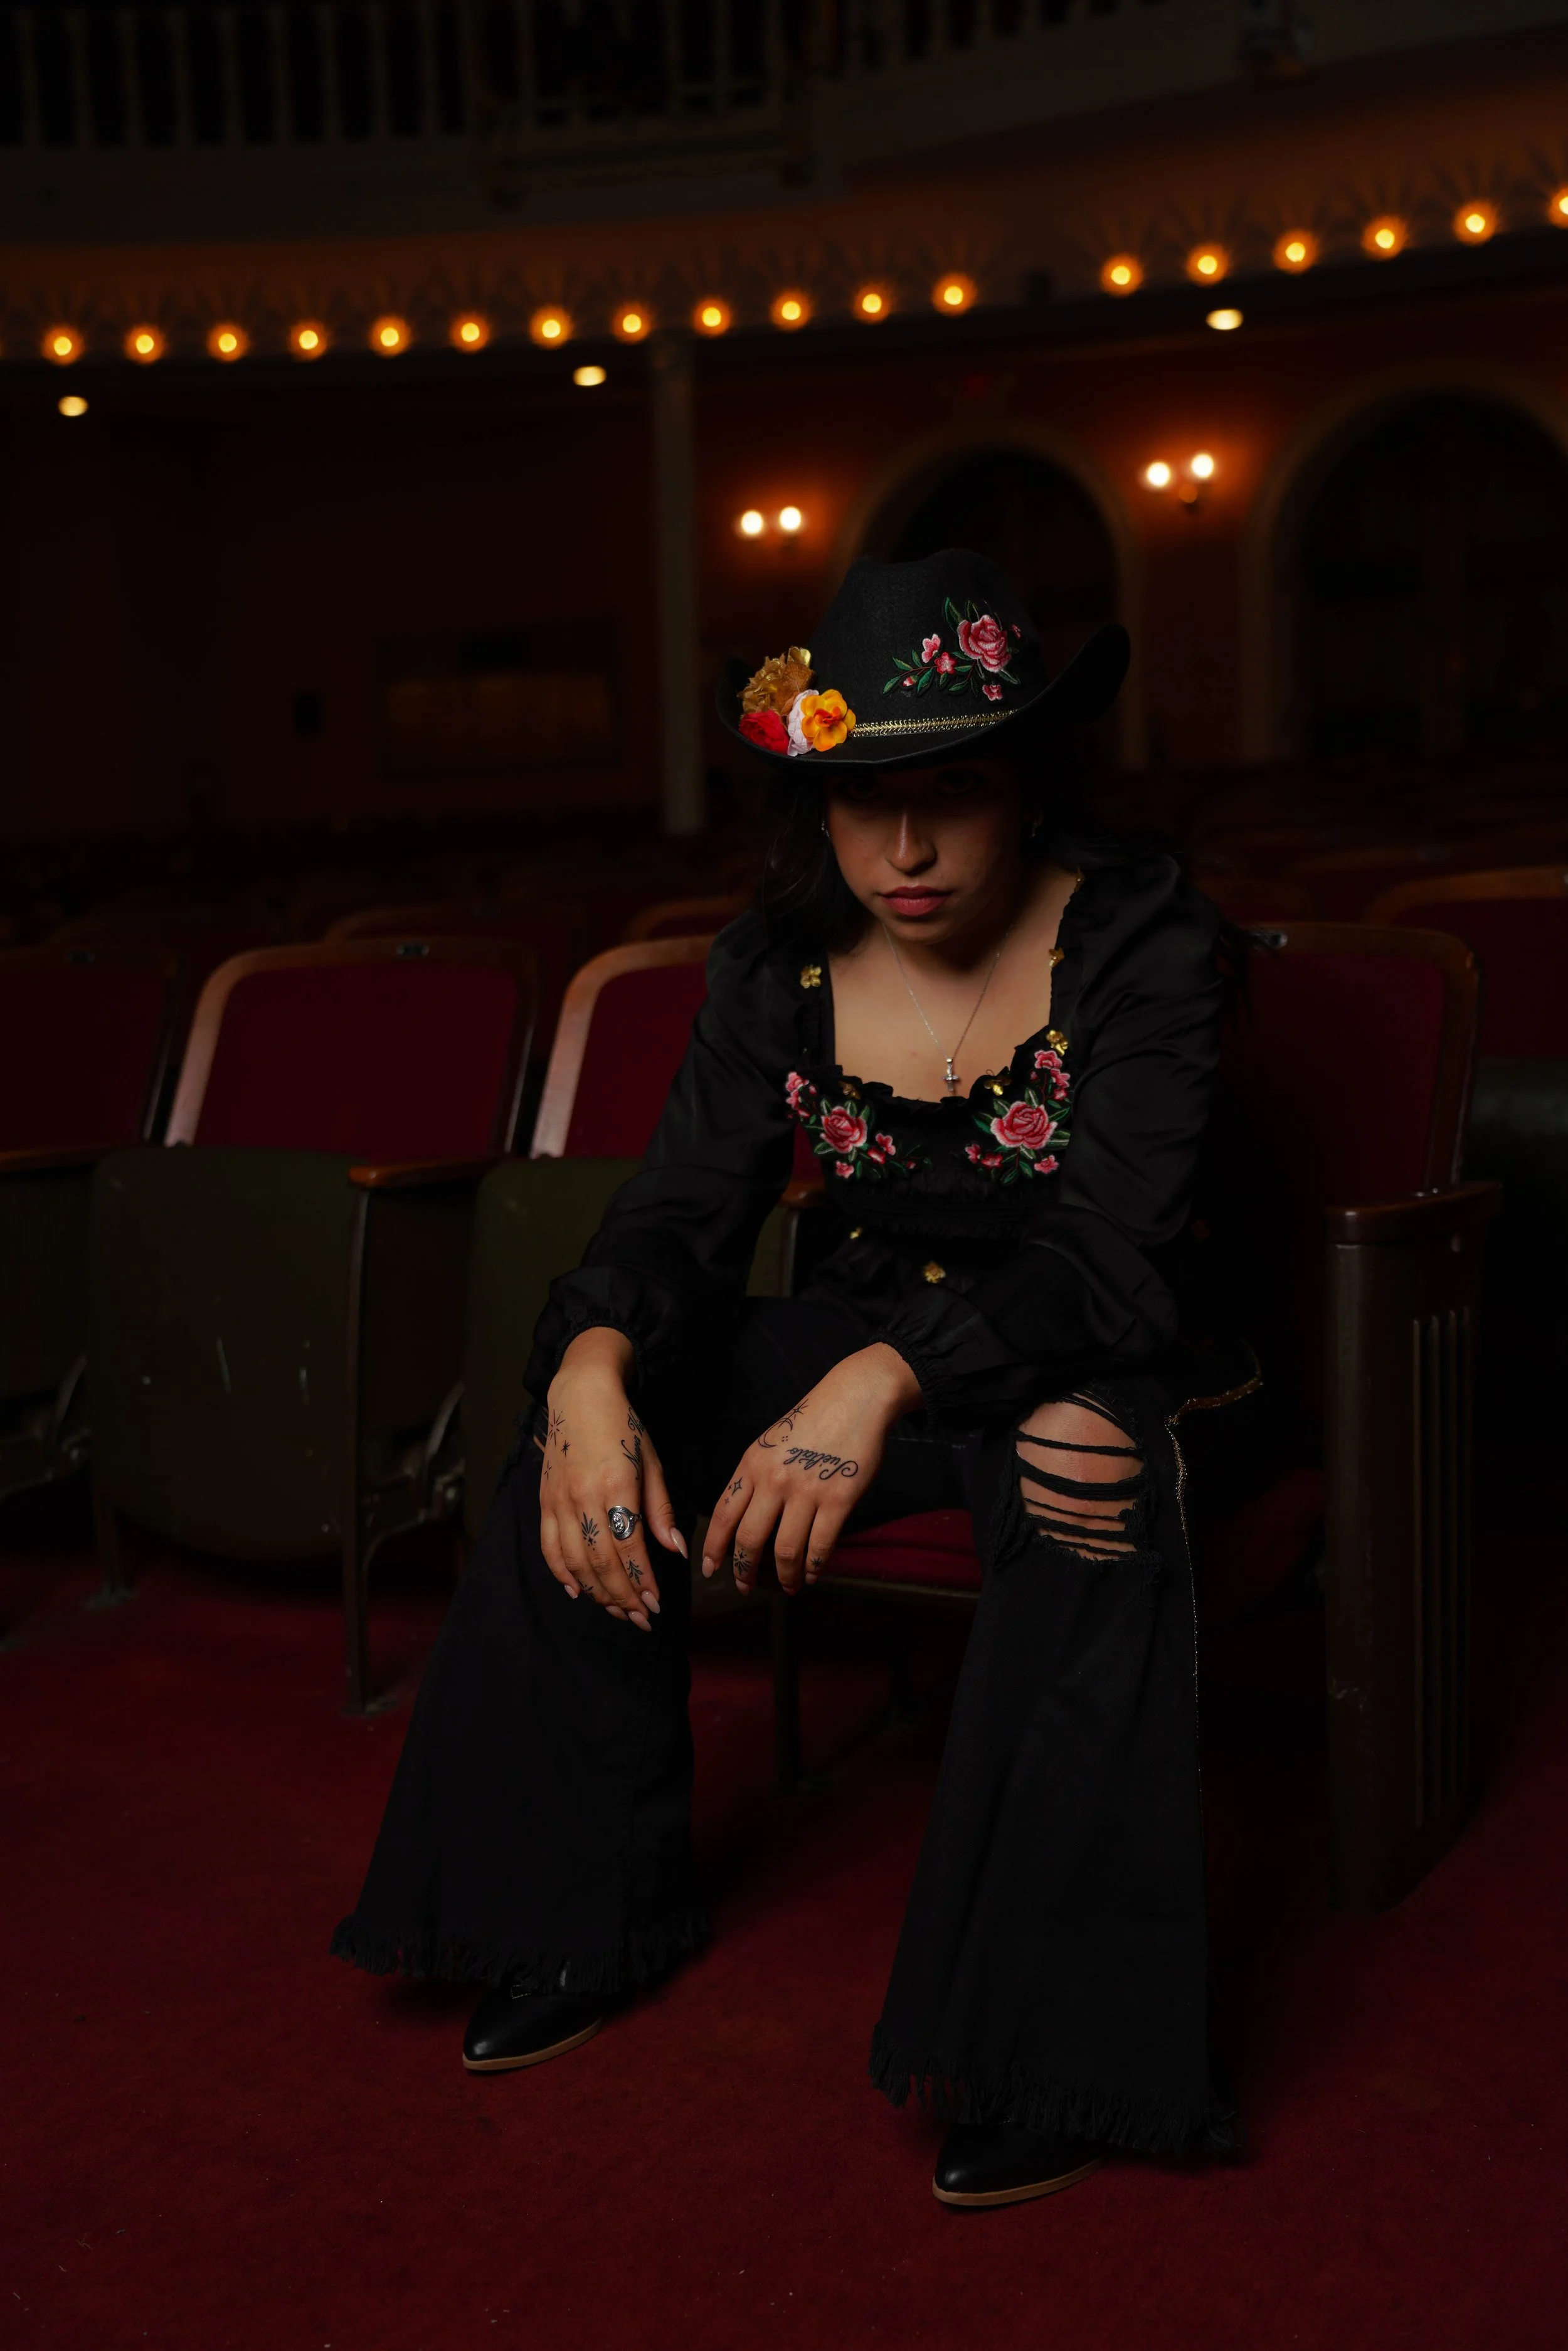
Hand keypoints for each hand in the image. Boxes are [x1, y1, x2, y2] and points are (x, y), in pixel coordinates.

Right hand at [538, 1329, 684, 1631]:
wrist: (579, 1396)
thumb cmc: (622, 1427)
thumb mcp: (651, 1462)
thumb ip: (661, 1510)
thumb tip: (677, 1550)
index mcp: (615, 1486)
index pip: (628, 1547)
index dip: (642, 1581)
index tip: (656, 1604)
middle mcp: (582, 1498)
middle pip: (601, 1562)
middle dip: (623, 1596)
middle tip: (641, 1618)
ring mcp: (558, 1502)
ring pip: (575, 1562)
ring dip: (597, 1593)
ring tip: (618, 1610)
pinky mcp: (544, 1502)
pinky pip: (550, 1548)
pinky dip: (563, 1575)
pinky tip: (579, 1592)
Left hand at [702, 1343, 921, 1595]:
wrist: (854, 1398)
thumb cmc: (812, 1421)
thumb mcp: (770, 1443)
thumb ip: (755, 1477)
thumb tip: (742, 1519)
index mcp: (752, 1464)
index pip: (723, 1515)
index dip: (714, 1548)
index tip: (709, 1568)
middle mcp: (773, 1480)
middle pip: (749, 1539)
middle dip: (744, 1571)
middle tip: (746, 1586)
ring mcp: (806, 1491)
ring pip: (785, 1550)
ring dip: (784, 1576)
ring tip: (787, 1587)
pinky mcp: (839, 1499)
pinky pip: (820, 1545)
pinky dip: (813, 1568)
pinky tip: (811, 1575)